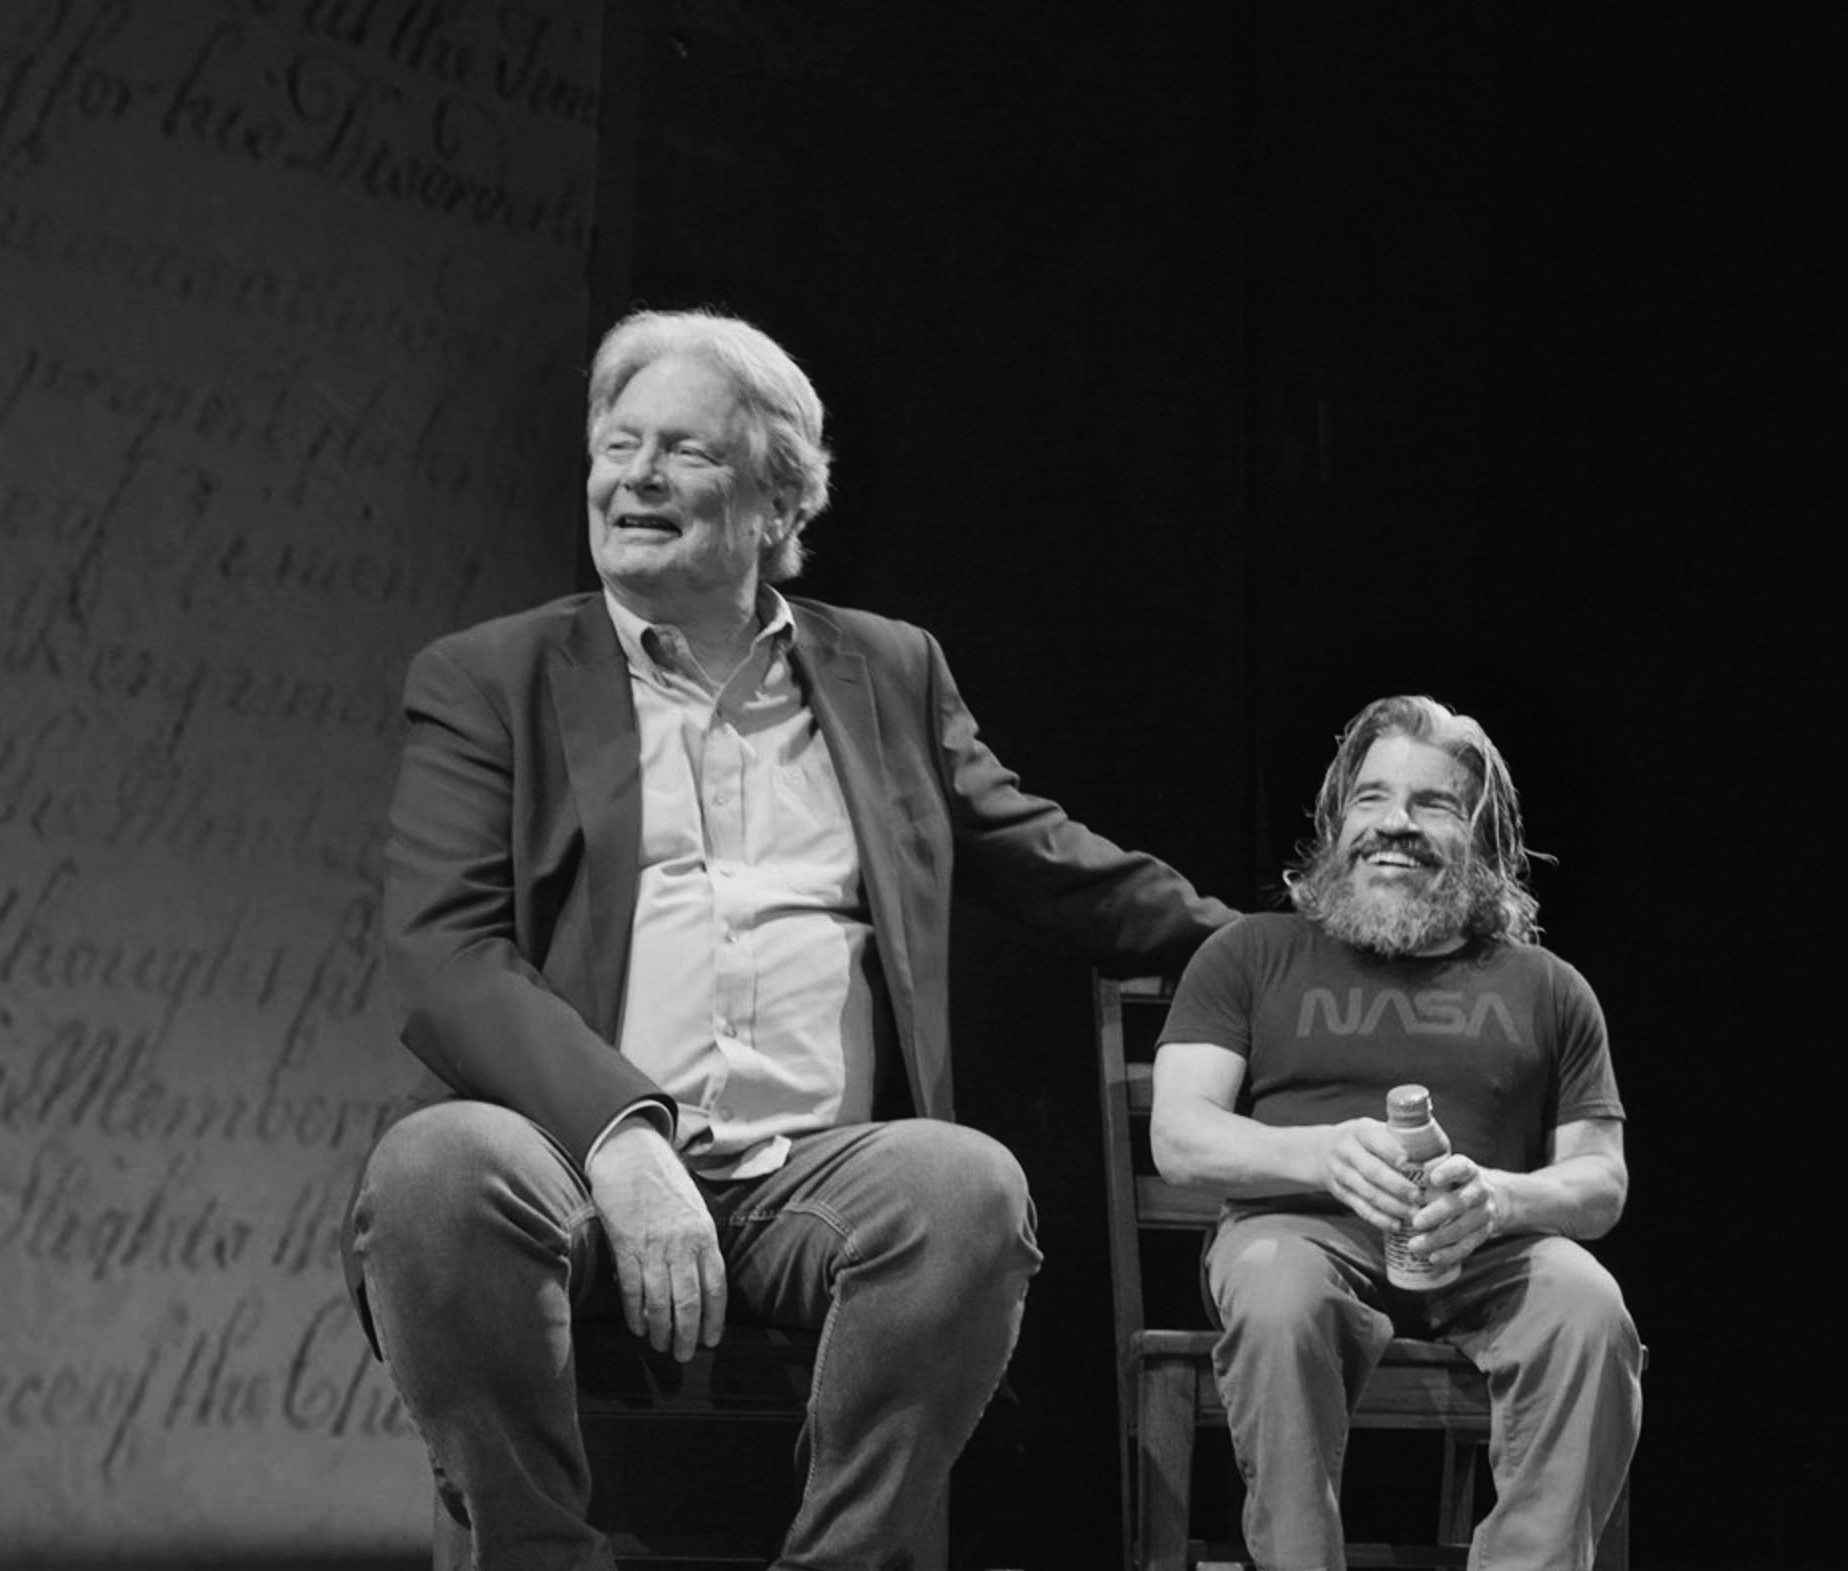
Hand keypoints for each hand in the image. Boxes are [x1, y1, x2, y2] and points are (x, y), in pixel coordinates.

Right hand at [587, 1122, 726, 1361]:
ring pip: (660, 1301)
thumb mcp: (695, 1209)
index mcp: (704, 1235)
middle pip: (688, 1302)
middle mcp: (682, 1244)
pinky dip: (635, 1312)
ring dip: (661, 1330)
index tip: (711, 1341)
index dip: (714, 1319)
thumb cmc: (666, 1183)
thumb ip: (700, 1244)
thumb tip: (704, 1281)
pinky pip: (631, 1289)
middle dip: (687, 1334)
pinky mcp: (625, 1246)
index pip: (716, 1287)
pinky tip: (638, 1327)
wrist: (632, 1155)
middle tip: (683, 1355)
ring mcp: (653, 1246)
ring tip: (660, 1346)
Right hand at [1318, 1119, 1422, 1229]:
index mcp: (1360, 1131)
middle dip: (1397, 1186)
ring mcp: (1340, 1173)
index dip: (1393, 1153)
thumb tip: (1440, 1156)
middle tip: (1419, 1197)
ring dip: (1392, 1206)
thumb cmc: (1364, 1140)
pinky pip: (1360, 1208)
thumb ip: (1400, 1139)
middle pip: (1372, 1171)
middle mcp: (1346, 1151)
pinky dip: (1379, 1219)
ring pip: (1367, 1193)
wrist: (1321, 1151)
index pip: (1376, 1140)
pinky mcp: (1339, 1193)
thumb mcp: (1375, 1129)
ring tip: (1414, 1214)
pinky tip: (1397, 1225)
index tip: (1411, 1165)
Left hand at [1405, 1154, 1506, 1268]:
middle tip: (1414, 1223)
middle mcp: (1480, 1191)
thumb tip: (1397, 1164)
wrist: (1491, 1196)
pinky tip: (1432, 1258)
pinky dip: (1449, 1254)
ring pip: (1462, 1228)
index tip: (1432, 1177)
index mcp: (1468, 1169)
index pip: (1461, 1168)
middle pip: (1460, 1203)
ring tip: (1414, 1246)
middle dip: (1437, 1214)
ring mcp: (1484, 1214)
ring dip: (1437, 1239)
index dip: (1448, 1172)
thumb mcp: (1445, 1166)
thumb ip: (1425, 1165)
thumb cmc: (1454, 1179)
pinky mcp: (1483, 1234)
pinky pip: (1467, 1246)